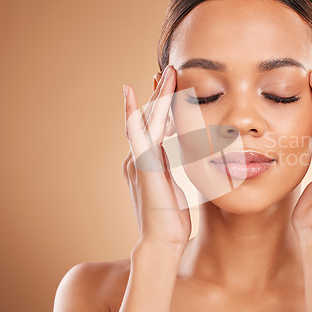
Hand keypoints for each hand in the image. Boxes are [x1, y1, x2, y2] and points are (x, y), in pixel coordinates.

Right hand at [121, 65, 190, 251]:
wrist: (163, 243)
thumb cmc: (171, 218)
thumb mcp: (174, 186)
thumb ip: (171, 168)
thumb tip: (178, 156)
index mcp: (148, 160)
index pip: (155, 124)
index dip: (162, 104)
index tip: (171, 84)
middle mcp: (139, 157)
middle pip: (150, 118)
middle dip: (160, 93)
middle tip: (170, 69)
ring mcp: (138, 162)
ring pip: (146, 122)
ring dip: (155, 96)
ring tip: (165, 73)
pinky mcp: (142, 168)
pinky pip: (138, 137)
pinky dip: (135, 115)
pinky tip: (133, 97)